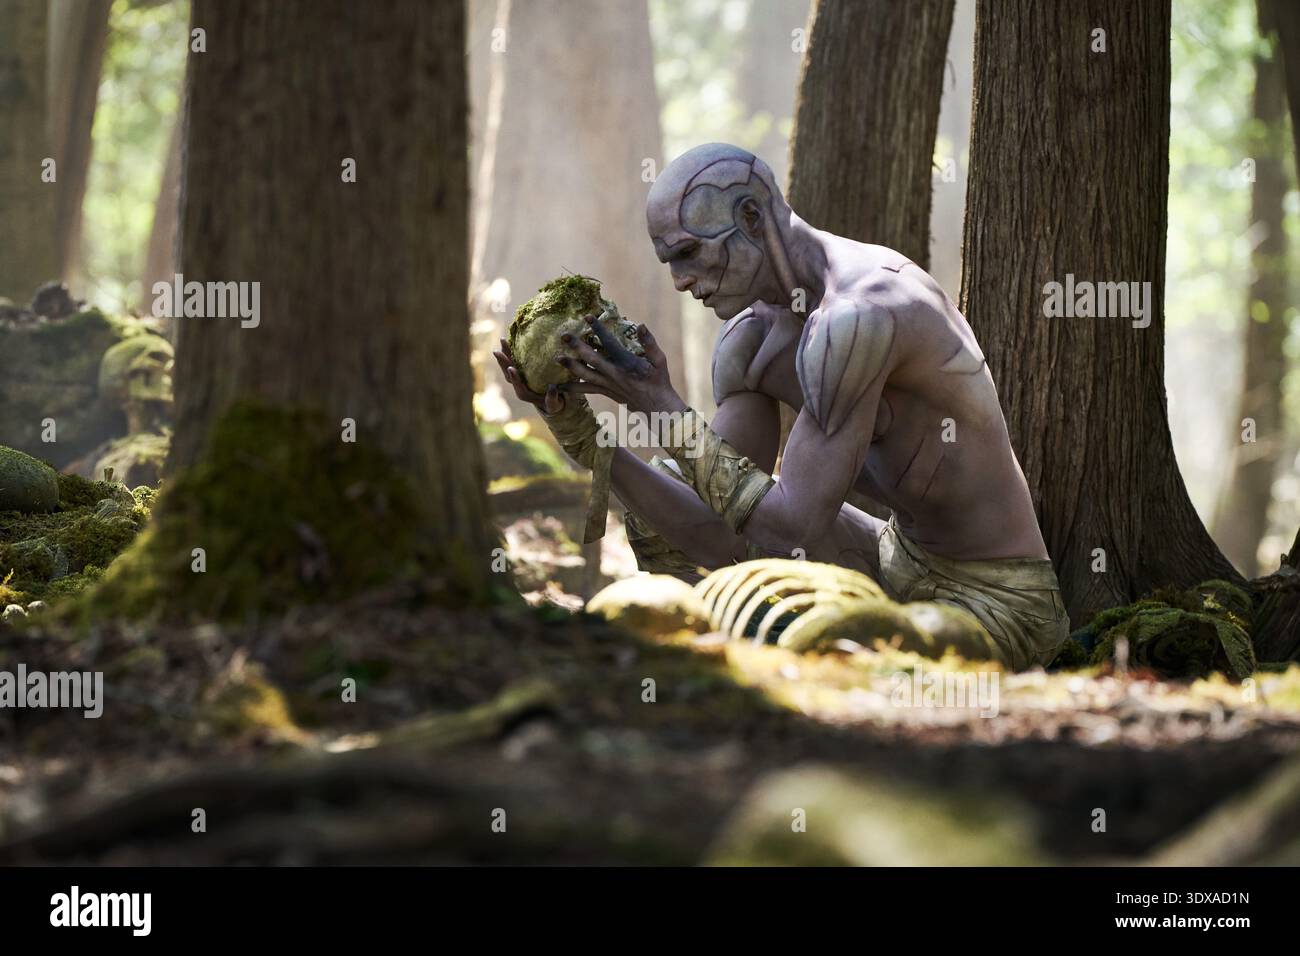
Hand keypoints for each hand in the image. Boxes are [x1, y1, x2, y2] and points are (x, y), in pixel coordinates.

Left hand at [492, 339, 569, 415]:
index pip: (518, 386)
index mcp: (525, 394)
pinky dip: (510, 351)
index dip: (515, 378)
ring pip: (508, 366)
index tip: (512, 368)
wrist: (550, 401)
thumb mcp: (555, 404)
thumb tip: (552, 388)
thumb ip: (553, 399)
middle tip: (497, 352)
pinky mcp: (520, 371)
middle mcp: (519, 386)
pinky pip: (513, 361)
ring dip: (505, 354)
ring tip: (503, 340)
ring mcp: (518, 378)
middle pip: (509, 375)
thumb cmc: (554, 403)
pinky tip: (510, 340)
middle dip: (503, 363)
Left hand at [558, 316, 685, 416]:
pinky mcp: (605, 392)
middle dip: (577, 346)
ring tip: (556, 359)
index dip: (598, 329)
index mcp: (627, 364)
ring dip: (570, 366)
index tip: (587, 316)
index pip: (609, 343)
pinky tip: (557, 386)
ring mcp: (608, 385)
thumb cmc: (659, 381)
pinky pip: (586, 390)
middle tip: (563, 336)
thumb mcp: (660, 360)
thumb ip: (649, 342)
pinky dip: (571, 388)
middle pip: (591, 358)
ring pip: (585, 375)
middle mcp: (614, 374)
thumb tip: (640, 325)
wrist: (657, 408)